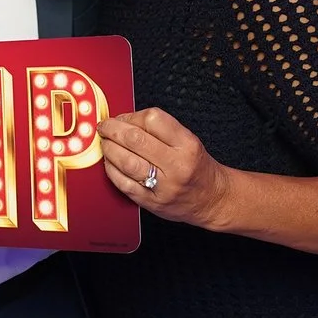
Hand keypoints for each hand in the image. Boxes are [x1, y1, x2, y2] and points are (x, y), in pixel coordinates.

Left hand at [98, 108, 228, 226]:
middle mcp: (176, 165)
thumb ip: (159, 129)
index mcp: (187, 145)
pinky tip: (110, 163)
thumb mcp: (188, 141)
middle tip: (104, 127)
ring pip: (126, 161)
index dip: (130, 116)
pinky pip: (123, 184)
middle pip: (135, 140)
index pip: (152, 120)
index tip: (122, 117)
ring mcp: (163, 186)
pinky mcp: (151, 202)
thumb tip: (123, 120)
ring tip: (106, 143)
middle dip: (113, 129)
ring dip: (109, 149)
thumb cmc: (197, 167)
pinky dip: (111, 170)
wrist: (212, 199)